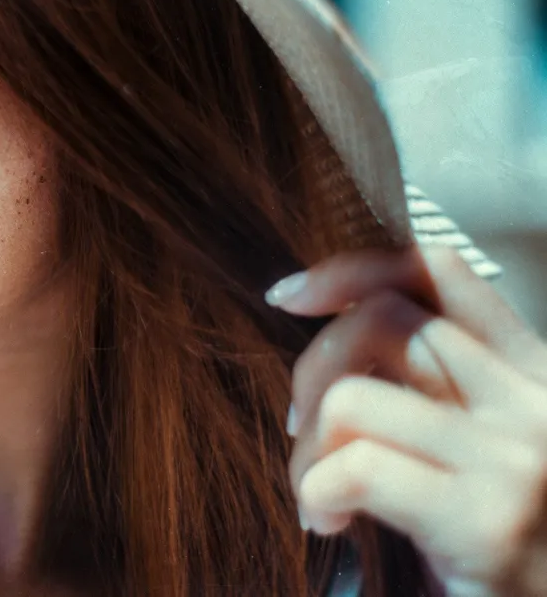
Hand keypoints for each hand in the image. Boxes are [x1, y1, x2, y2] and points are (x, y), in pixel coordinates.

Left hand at [271, 244, 546, 596]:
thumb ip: (436, 384)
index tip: (291, 295)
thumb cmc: (509, 543)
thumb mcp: (485, 443)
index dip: (350, 269)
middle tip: (299, 429)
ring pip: (353, 396)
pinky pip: (357, 468)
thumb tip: (334, 328)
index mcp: (533, 372)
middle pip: (381, 320)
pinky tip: (329, 522)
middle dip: (311, 368)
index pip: (437, 271)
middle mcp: (532, 402)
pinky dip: (316, 491)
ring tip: (320, 492)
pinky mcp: (488, 522)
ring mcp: (515, 459)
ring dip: (308, 447)